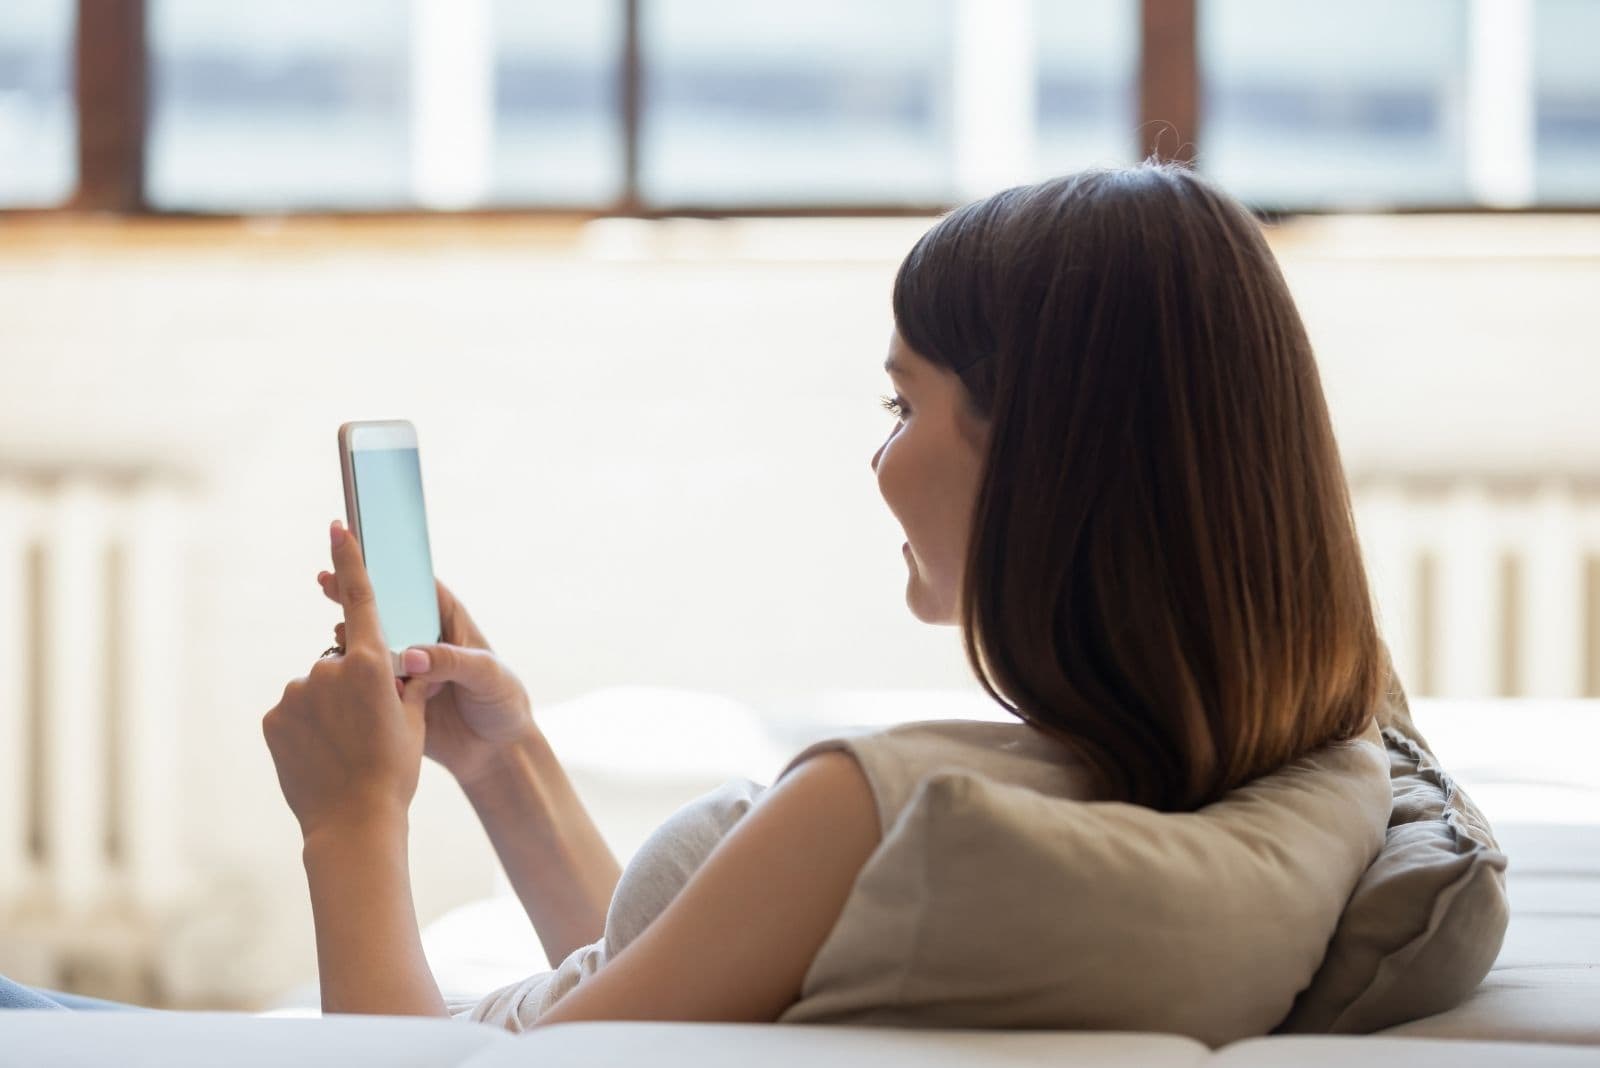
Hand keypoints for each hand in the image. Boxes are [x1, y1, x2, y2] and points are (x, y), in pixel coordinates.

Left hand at [264, 520, 429, 839]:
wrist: (354, 823)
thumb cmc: (395, 770)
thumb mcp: (413, 719)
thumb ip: (403, 680)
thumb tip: (397, 661)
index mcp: (371, 664)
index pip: (361, 599)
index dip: (351, 559)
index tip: (338, 525)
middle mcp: (328, 670)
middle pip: (342, 659)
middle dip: (355, 681)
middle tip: (371, 724)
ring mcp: (296, 694)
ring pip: (318, 688)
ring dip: (331, 708)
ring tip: (347, 747)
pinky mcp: (274, 718)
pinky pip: (295, 712)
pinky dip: (308, 728)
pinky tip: (323, 756)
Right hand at [315, 568, 536, 786]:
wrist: (496, 752)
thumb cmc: (503, 704)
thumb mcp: (487, 676)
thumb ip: (451, 662)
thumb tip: (411, 655)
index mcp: (450, 623)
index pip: (418, 587)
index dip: (391, 571)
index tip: (363, 557)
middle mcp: (424, 640)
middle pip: (386, 610)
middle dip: (356, 593)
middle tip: (328, 581)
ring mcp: (407, 668)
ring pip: (372, 643)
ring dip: (350, 632)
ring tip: (336, 629)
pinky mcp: (394, 696)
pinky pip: (367, 679)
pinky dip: (351, 671)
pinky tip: (336, 667)